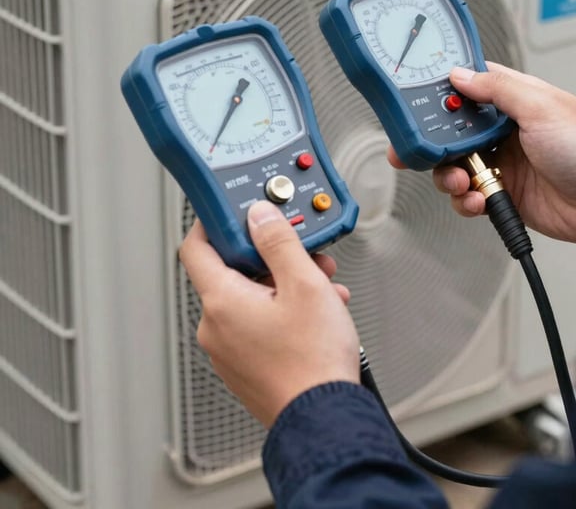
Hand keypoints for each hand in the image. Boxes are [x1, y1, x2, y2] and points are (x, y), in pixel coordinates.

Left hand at [179, 202, 359, 427]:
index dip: (212, 222)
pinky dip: (284, 310)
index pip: (196, 247)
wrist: (325, 418)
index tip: (232, 210)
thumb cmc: (313, 361)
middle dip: (272, 256)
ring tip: (322, 286)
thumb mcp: (304, 284)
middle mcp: (216, 327)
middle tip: (302, 252)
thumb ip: (279, 242)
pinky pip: (258, 324)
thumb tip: (260, 216)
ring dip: (286, 284)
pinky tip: (317, 312)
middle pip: (233, 272)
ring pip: (252, 298)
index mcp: (221, 302)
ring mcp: (230, 350)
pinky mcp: (246, 366)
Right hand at [391, 63, 575, 248]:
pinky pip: (468, 196)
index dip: (446, 93)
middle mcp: (505, 132)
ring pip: (455, 166)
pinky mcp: (501, 193)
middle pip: (453, 131)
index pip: (471, 88)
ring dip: (449, 176)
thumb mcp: (540, 108)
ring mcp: (501, 163)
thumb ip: (498, 88)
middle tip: (424, 150)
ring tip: (461, 182)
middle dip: (436, 142)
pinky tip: (477, 200)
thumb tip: (461, 74)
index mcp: (515, 102)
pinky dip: (464, 200)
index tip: (423, 103)